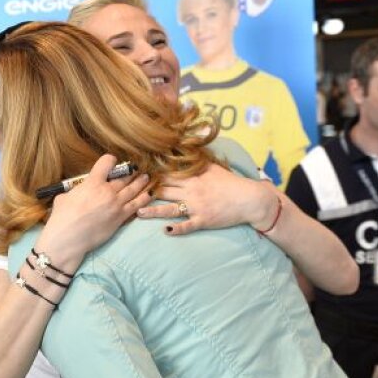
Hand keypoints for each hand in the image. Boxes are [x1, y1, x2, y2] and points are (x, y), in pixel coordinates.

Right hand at [35, 155, 151, 268]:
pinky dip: (144, 198)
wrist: (68, 238)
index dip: (110, 160)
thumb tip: (78, 191)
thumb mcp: (65, 196)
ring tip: (146, 177)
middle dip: (130, 171)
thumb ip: (76, 190)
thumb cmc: (62, 217)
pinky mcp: (120, 218)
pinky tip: (149, 194)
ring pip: (134, 189)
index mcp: (93, 182)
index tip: (111, 163)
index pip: (107, 162)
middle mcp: (107, 191)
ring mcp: (116, 204)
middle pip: (124, 176)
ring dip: (141, 182)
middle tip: (135, 169)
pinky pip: (137, 205)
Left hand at [137, 164, 277, 235]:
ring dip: (153, 211)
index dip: (151, 173)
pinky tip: (165, 230)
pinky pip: (188, 225)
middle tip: (129, 193)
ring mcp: (197, 206)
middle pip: (164, 190)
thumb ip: (196, 161)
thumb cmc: (230, 182)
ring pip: (170, 209)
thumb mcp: (213, 167)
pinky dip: (177, 228)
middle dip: (146, 192)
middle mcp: (192, 191)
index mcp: (193, 177)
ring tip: (137, 212)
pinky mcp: (204, 220)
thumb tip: (184, 147)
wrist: (248, 199)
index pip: (168, 174)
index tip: (135, 173)